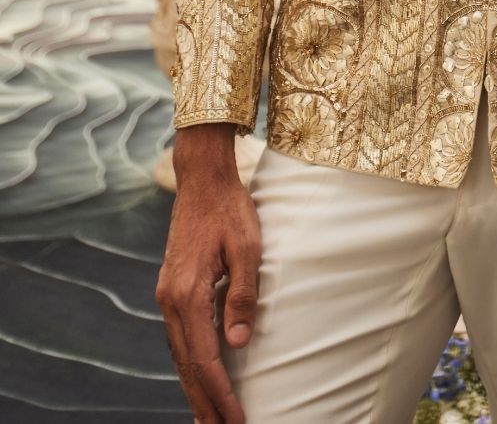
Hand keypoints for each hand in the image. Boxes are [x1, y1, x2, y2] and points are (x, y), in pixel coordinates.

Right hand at [156, 131, 259, 423]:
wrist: (202, 179)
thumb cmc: (231, 210)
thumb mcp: (247, 248)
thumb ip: (242, 296)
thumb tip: (237, 345)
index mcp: (188, 294)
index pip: (205, 359)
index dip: (221, 393)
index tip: (236, 420)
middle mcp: (171, 300)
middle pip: (186, 365)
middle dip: (204, 402)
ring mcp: (167, 295)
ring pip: (179, 354)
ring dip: (194, 387)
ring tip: (208, 418)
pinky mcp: (171, 289)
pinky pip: (179, 337)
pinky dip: (188, 364)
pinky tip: (198, 376)